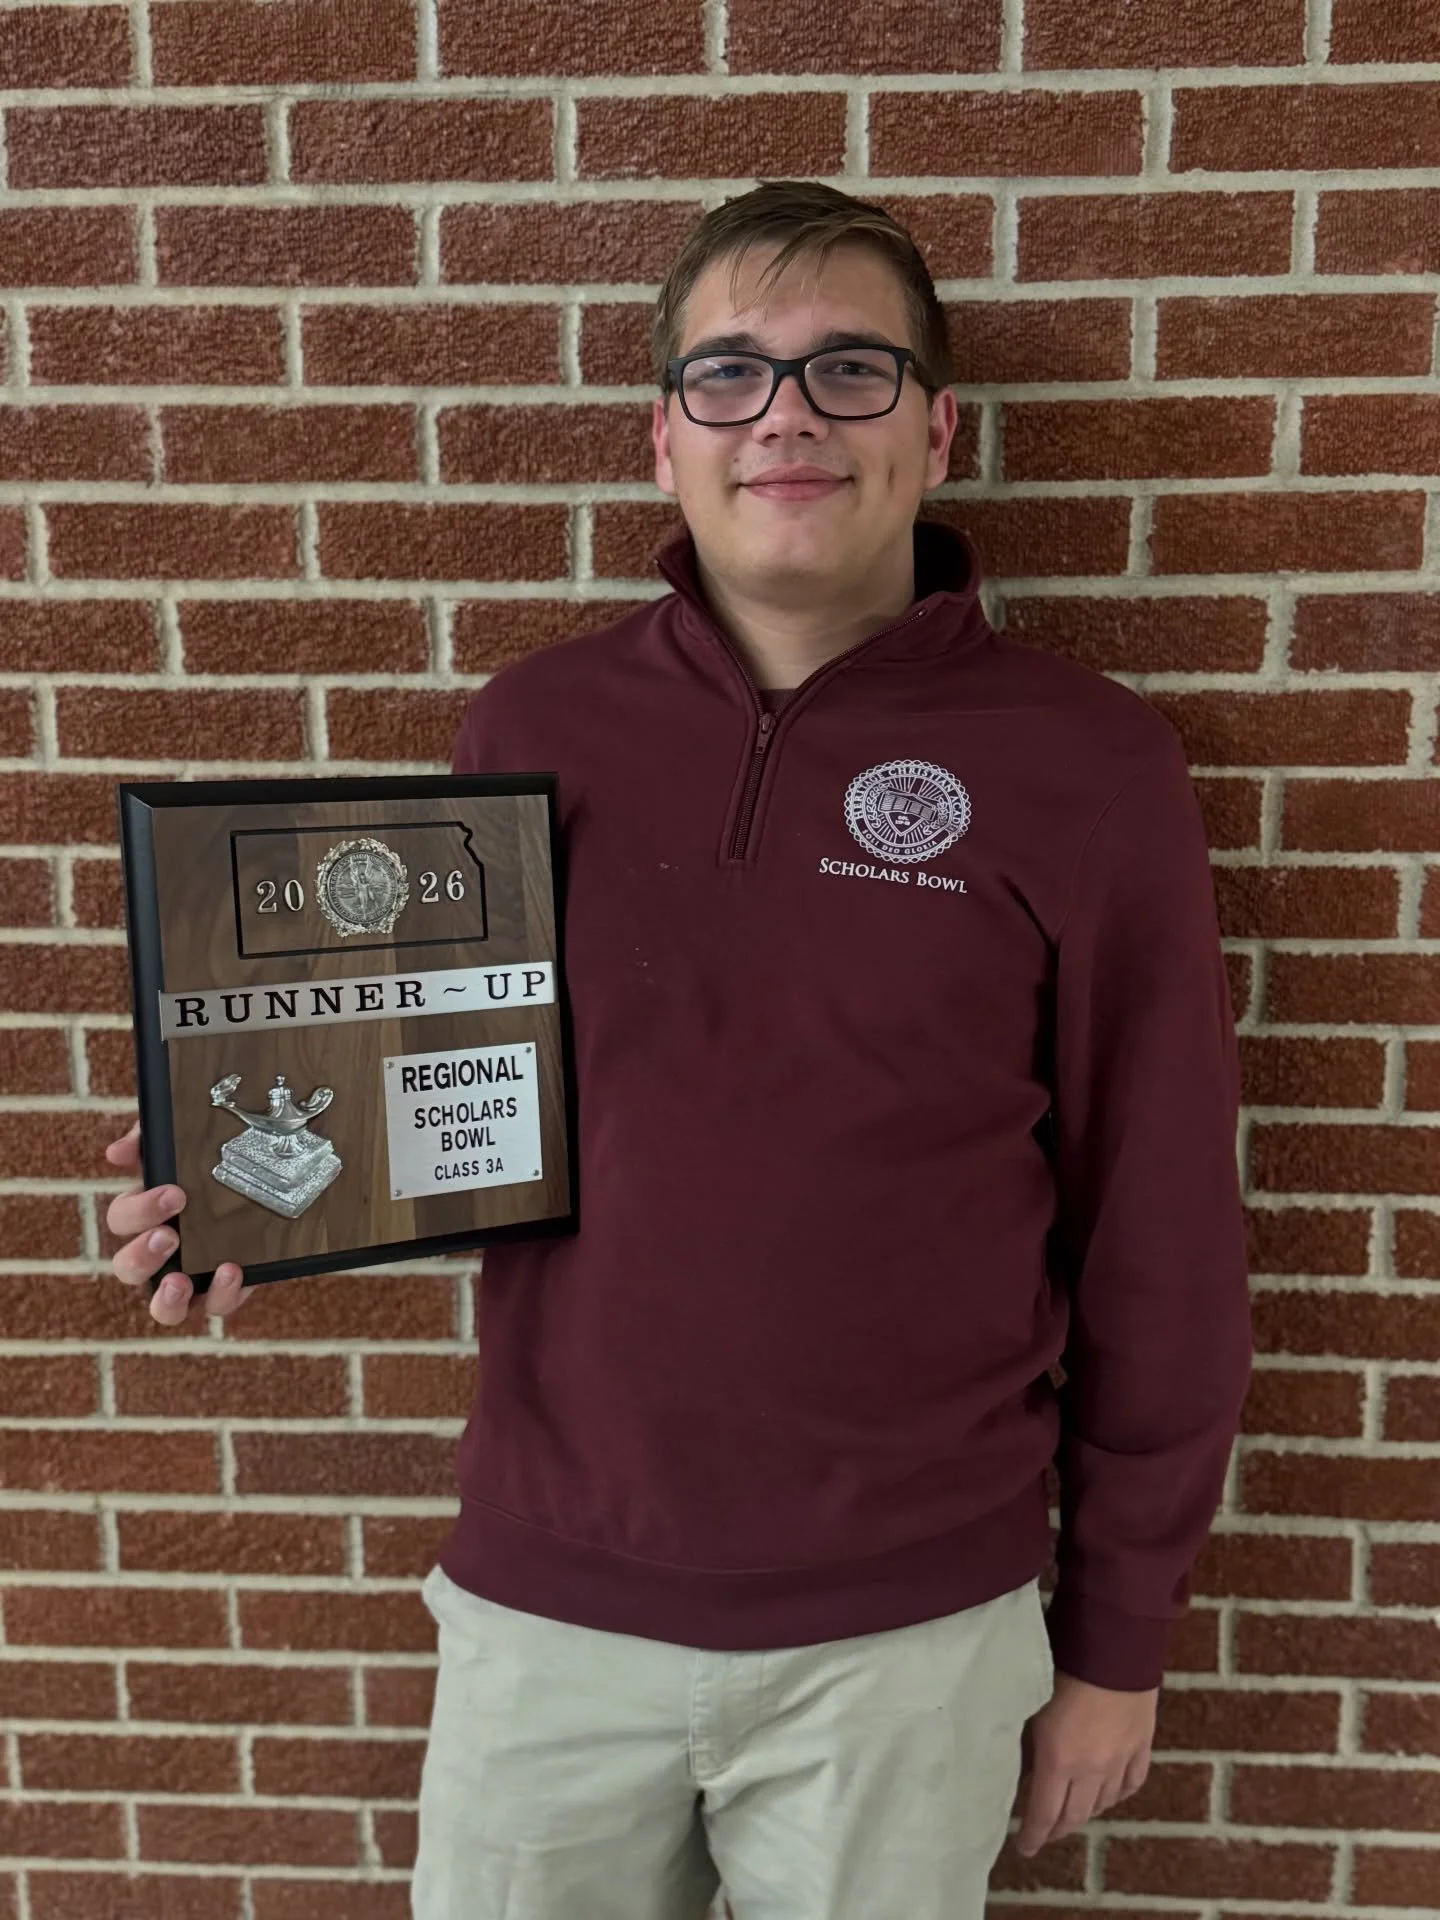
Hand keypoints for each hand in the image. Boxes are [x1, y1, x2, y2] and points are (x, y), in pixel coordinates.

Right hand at [103, 1118, 249, 1326]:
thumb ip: (150, 1139)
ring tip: (179, 1282)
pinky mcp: (225, 1290)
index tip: (174, 1194)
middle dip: (142, 1255)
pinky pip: (216, 1306)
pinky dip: (222, 1295)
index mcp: (146, 1216)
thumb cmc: (212, 1166)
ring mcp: (190, 1279)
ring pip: (162, 1308)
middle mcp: (160, 1254)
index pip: (121, 1219)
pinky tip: (232, 1272)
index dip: (140, 1210)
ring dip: (165, 1299)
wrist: (272, 1183)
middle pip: (127, 1268)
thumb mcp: (184, 1143)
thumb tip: (118, 1153)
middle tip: (169, 1236)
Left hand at [1013, 1669, 1155, 1854]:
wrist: (1114, 1645)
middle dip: (1058, 1828)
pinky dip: (1118, 1793)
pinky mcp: (1142, 1745)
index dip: (1034, 1835)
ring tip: (1074, 1812)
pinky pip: (1131, 1783)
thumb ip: (1030, 1740)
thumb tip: (1025, 1763)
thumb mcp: (1033, 1703)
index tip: (1025, 1848)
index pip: (1045, 1813)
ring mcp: (1121, 1759)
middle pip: (1075, 1814)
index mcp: (1058, 1760)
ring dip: (1086, 1811)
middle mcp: (1091, 1770)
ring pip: (1103, 1802)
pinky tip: (1110, 1793)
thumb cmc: (1063, 1666)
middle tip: (1046, 1832)